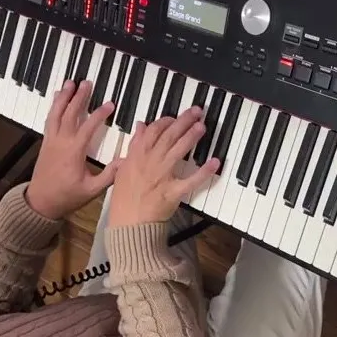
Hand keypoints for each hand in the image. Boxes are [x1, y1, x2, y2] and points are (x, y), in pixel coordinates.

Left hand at [26, 80, 121, 218]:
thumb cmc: (67, 197)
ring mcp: (51, 141)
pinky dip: (54, 107)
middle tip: (86, 83)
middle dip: (79, 97)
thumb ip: (109, 175)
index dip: (100, 114)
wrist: (40, 203)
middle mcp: (61, 142)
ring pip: (56, 114)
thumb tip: (126, 161)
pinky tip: (57, 100)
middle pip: (70, 114)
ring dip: (63, 97)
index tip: (110, 104)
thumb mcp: (91, 190)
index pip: (88, 127)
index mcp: (74, 152)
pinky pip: (49, 120)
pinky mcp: (45, 143)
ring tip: (69, 83)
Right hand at [108, 107, 219, 226]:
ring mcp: (162, 177)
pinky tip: (214, 162)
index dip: (166, 121)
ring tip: (202, 127)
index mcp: (136, 157)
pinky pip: (190, 181)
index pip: (153, 131)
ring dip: (191, 137)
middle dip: (183, 122)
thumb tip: (141, 126)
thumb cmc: (124, 199)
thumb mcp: (122, 168)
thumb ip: (133, 146)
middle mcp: (150, 163)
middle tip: (197, 112)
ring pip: (178, 152)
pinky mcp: (172, 192)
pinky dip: (203, 172)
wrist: (128, 224)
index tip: (175, 117)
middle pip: (168, 136)